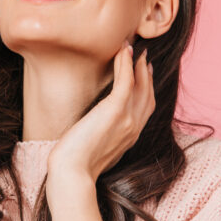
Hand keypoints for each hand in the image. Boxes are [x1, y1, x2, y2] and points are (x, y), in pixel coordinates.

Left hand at [47, 39, 155, 182]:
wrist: (72, 173)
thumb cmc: (76, 164)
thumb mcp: (96, 149)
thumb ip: (103, 137)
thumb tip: (94, 129)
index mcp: (130, 137)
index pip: (145, 108)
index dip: (146, 88)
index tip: (143, 73)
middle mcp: (134, 127)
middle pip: (148, 94)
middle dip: (146, 74)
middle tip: (142, 56)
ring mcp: (128, 119)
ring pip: (140, 85)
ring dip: (136, 64)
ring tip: (131, 48)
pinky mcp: (115, 111)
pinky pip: (126, 81)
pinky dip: (126, 64)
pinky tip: (123, 51)